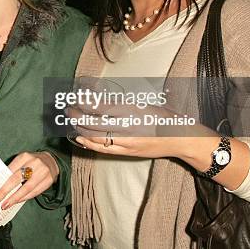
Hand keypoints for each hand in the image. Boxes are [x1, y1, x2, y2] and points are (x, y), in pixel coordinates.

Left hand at [0, 151, 58, 209]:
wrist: (51, 161)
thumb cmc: (31, 162)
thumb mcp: (22, 161)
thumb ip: (12, 170)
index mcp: (24, 156)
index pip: (9, 171)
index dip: (1, 183)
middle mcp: (33, 163)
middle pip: (16, 179)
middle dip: (5, 191)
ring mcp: (42, 172)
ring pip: (26, 188)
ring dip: (15, 198)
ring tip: (6, 205)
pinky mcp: (48, 180)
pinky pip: (35, 192)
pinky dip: (25, 198)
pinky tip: (17, 202)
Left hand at [67, 100, 214, 158]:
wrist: (181, 138)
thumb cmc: (164, 116)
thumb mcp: (143, 102)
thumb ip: (121, 101)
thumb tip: (98, 98)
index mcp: (131, 110)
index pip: (100, 107)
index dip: (85, 103)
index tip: (75, 98)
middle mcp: (127, 127)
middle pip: (94, 123)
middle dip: (78, 116)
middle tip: (68, 110)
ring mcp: (127, 142)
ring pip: (96, 137)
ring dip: (80, 129)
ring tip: (72, 121)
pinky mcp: (128, 152)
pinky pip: (103, 149)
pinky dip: (89, 143)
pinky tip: (80, 137)